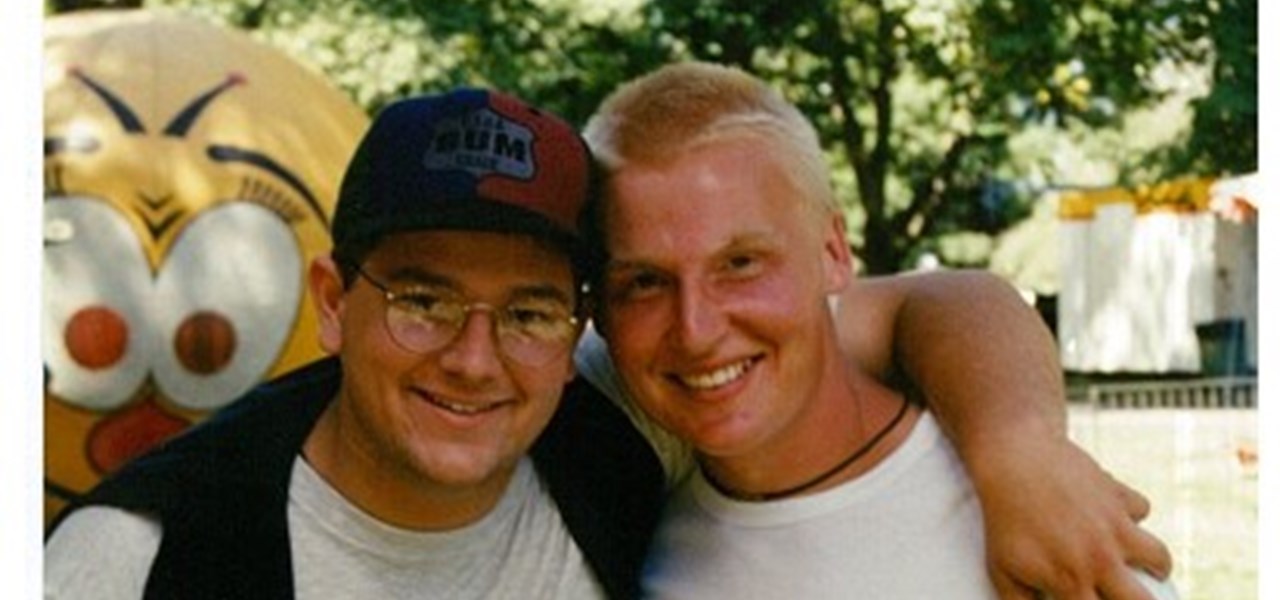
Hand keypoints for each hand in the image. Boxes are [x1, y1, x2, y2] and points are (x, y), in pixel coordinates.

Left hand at [968, 431, 1172, 599]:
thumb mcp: (1002, 569)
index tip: (1095, 597)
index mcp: (1072, 581)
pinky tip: (1117, 515)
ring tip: (1139, 565)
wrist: (1014, 460)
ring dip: (1154, 565)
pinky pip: (1141, 509)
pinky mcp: (1119, 495)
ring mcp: (1115, 526)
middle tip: (1128, 594)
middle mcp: (1101, 558)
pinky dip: (1132, 513)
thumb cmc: (1005, 519)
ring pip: (1159, 558)